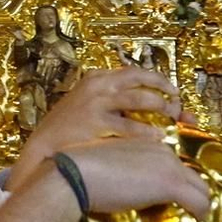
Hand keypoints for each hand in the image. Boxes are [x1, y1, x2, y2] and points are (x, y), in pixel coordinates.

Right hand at [9, 69, 183, 193]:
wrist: (43, 150)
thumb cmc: (67, 132)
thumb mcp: (86, 106)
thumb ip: (112, 104)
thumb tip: (143, 111)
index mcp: (97, 78)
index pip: (135, 72)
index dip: (159, 81)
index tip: (173, 92)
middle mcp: (98, 85)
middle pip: (142, 78)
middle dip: (165, 89)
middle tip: (178, 103)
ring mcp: (97, 103)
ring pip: (141, 98)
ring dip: (162, 107)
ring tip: (174, 118)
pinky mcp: (96, 123)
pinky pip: (131, 126)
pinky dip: (148, 132)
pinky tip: (159, 138)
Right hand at [55, 136, 210, 218]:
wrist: (76, 173)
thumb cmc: (83, 171)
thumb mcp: (111, 165)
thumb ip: (128, 171)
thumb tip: (131, 187)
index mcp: (150, 144)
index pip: (177, 165)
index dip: (180, 183)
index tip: (178, 199)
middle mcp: (164, 151)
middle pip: (194, 176)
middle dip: (196, 195)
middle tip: (192, 213)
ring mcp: (169, 167)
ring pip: (202, 189)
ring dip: (200, 205)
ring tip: (195, 219)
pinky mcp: (170, 184)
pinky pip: (199, 202)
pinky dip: (201, 213)